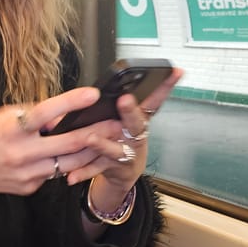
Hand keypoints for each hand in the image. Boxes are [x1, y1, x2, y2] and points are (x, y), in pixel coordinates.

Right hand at [0, 86, 120, 198]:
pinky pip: (54, 174)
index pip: (47, 112)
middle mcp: (22, 153)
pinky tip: (74, 157)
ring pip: (70, 163)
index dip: (71, 102)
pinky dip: (65, 164)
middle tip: (118, 123)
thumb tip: (61, 113)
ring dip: (92, 152)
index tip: (92, 94)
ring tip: (110, 141)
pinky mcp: (30, 187)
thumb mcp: (4, 115)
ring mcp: (27, 174)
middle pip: (69, 143)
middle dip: (98, 132)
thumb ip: (33, 114)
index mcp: (13, 128)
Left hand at [65, 67, 182, 192]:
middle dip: (130, 111)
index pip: (155, 99)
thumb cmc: (122, 137)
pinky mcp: (114, 168)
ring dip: (102, 144)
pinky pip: (96, 169)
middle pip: (136, 123)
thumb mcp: (125, 119)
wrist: (124, 171)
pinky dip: (84, 172)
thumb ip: (118, 104)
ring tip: (91, 138)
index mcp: (139, 119)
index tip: (174, 72)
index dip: (166, 86)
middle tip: (124, 100)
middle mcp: (136, 136)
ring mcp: (127, 154)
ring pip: (114, 149)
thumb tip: (93, 87)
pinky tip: (72, 174)